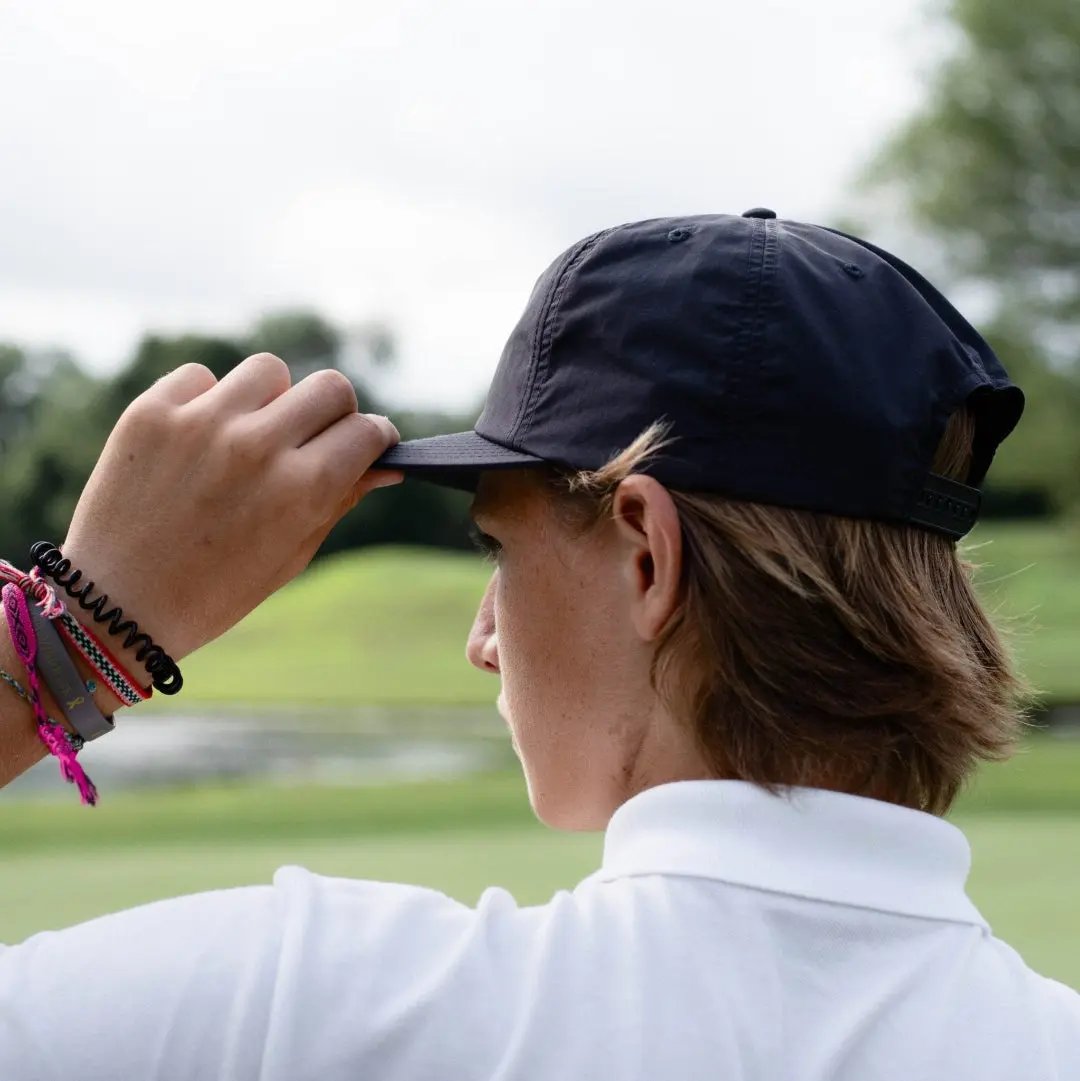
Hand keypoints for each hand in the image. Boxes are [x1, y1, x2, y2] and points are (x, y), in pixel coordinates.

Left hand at [57, 353, 401, 661]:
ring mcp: (201, 423)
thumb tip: (386, 465)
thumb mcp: (292, 554)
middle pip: (329, 386)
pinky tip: (196, 441)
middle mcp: (257, 446)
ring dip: (270, 399)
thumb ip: (340, 500)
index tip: (365, 444)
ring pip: (269, 370)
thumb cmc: (215, 591)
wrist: (116, 606)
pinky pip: (202, 377)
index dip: (374, 437)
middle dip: (333, 412)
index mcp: (301, 489)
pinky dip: (207, 402)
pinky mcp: (151, 412)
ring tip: (248, 435)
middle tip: (312, 438)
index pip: (366, 430)